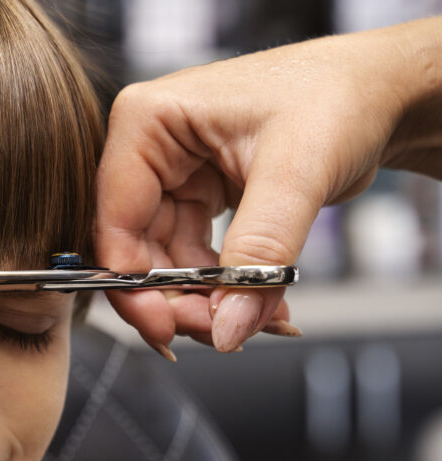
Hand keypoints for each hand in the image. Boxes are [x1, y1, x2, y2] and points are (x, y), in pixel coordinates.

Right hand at [93, 17, 441, 356]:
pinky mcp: (196, 198)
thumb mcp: (297, 172)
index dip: (133, 282)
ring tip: (256, 320)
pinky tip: (260, 305)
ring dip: (204, 303)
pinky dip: (224, 290)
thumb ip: (258, 253)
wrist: (380, 91)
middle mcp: (148, 149)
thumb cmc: (338, 96)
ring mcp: (171, 176)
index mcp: (147, 121)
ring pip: (163, 264)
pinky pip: (192, 260)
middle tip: (221, 332)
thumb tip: (230, 329)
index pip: (115, 219)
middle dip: (175, 300)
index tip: (166, 328)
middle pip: (134, 250)